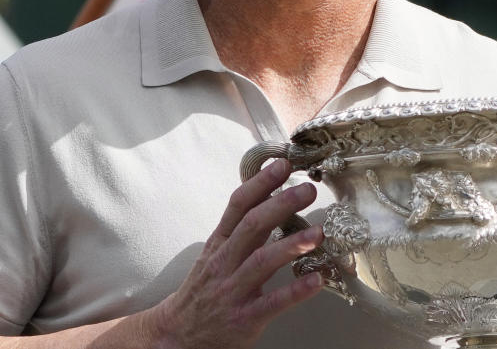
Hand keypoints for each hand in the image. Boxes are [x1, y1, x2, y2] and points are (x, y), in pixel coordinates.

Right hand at [150, 158, 324, 348]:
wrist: (178, 334)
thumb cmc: (204, 289)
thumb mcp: (217, 253)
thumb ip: (242, 228)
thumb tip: (271, 194)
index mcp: (219, 242)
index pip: (238, 205)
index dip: (260, 183)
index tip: (282, 165)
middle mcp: (224, 262)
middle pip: (252, 227)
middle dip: (280, 205)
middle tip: (307, 190)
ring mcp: (233, 290)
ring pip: (261, 262)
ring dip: (291, 245)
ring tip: (317, 233)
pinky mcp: (244, 318)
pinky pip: (272, 302)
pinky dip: (295, 291)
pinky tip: (317, 279)